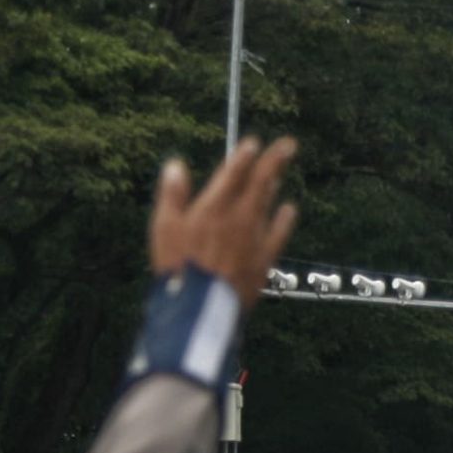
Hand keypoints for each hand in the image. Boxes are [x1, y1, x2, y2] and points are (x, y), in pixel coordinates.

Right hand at [148, 138, 299, 310]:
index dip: (244, 155)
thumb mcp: (163, 229)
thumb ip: (171, 195)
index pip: (233, 172)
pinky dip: (285, 219)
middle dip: (274, 161)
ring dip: (274, 186)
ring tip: (279, 173)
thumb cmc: (177, 270)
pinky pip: (279, 233)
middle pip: (260, 182)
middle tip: (288, 144)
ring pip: (268, 204)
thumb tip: (175, 165)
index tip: (253, 143)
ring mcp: (254, 238)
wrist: (201, 310)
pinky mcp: (263, 260)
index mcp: (212, 207)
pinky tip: (290, 209)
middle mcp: (238, 217)